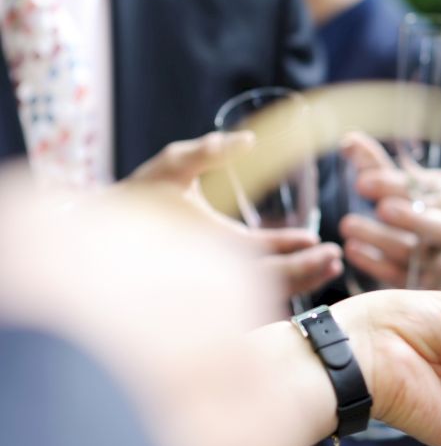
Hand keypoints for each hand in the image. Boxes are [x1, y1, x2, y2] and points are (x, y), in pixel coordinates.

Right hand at [130, 132, 342, 298]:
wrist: (99, 236)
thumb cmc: (137, 196)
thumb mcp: (172, 164)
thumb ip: (208, 151)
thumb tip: (249, 140)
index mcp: (207, 243)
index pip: (259, 253)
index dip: (292, 249)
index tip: (316, 240)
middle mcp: (210, 274)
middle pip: (269, 283)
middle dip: (306, 272)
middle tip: (336, 259)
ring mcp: (209, 291)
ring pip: (262, 298)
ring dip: (298, 285)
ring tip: (329, 269)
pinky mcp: (208, 299)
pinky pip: (249, 305)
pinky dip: (277, 294)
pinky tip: (301, 280)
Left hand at [339, 132, 440, 290]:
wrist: (439, 265)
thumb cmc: (415, 218)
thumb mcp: (401, 191)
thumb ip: (376, 166)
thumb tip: (347, 139)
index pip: (423, 192)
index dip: (392, 185)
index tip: (362, 182)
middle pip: (434, 226)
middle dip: (407, 216)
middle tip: (379, 209)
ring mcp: (439, 261)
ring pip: (412, 252)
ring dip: (378, 238)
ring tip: (347, 227)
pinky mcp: (423, 285)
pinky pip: (399, 276)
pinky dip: (374, 263)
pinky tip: (352, 250)